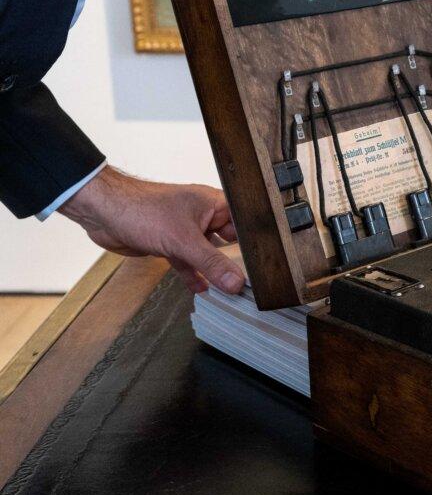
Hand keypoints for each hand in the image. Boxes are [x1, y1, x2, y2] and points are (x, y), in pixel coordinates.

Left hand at [60, 166, 245, 294]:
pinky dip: (193, 274)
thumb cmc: (142, 209)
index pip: (244, 224)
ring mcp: (185, 230)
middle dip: (236, 260)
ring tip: (229, 291)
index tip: (265, 266)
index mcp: (213, 204)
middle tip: (250, 282)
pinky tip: (201, 289)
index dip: (256, 243)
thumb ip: (211, 263)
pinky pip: (188, 261)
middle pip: (227, 241)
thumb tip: (235, 281)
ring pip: (206, 253)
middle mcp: (203, 215)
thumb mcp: (183, 240)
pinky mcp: (169, 243)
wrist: (103, 211)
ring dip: (213, 271)